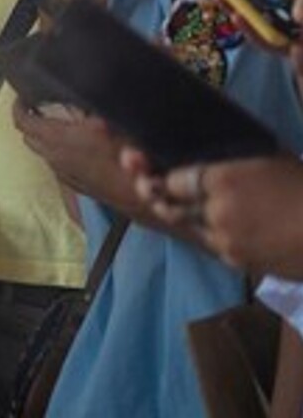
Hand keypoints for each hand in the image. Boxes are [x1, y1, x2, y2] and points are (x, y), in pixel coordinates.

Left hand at [12, 100, 137, 210]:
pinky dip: (57, 152)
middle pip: (29, 137)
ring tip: (57, 123)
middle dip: (30, 120)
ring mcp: (62, 173)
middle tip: (39, 106)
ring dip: (43, 137)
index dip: (18, 106)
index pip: (22, 121)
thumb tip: (76, 92)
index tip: (22, 97)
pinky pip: (56, 164)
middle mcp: (54, 156)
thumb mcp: (107, 118)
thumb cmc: (128, 153)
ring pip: (42, 152)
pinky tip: (75, 146)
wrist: (142, 195)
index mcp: (57, 137)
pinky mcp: (74, 184)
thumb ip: (85, 105)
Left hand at [123, 149, 302, 277]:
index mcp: (223, 178)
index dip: (163, 176)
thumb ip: (229, 157)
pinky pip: (213, 244)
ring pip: (189, 227)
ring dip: (188, 217)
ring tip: (199, 203)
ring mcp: (224, 239)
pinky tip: (235, 226)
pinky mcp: (235, 261)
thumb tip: (197, 156)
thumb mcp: (268, 157)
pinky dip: (216, 235)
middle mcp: (216, 211)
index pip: (170, 180)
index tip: (154, 171)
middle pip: (169, 205)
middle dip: (161, 196)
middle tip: (149, 185)